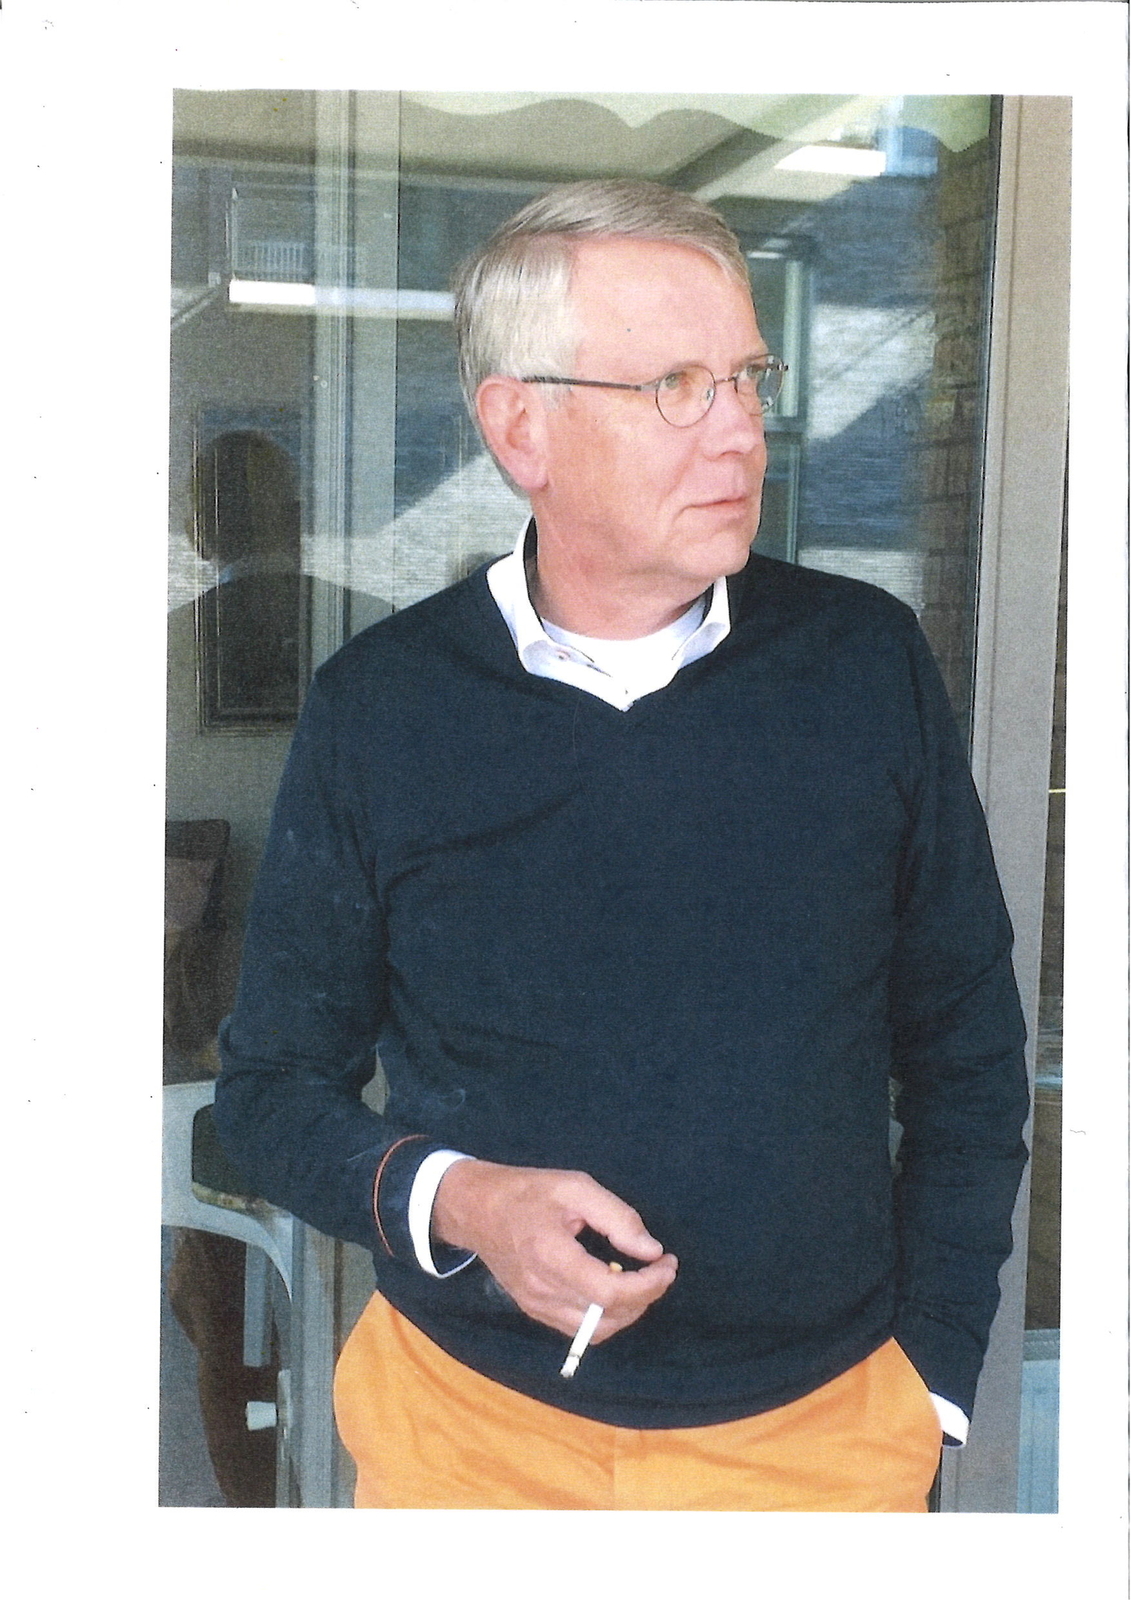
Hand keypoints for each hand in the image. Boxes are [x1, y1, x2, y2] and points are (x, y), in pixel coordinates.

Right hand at [432, 1160, 677, 1342]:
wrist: (476, 1209)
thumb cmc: (526, 1191)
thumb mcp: (575, 1187)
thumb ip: (617, 1217)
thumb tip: (652, 1250)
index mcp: (551, 1255)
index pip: (609, 1293)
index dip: (648, 1285)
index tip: (668, 1262)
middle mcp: (542, 1290)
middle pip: (607, 1318)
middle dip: (645, 1297)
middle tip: (660, 1269)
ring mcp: (535, 1306)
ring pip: (595, 1332)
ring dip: (628, 1312)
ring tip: (641, 1280)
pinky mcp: (534, 1310)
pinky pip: (579, 1329)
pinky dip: (606, 1316)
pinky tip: (613, 1289)